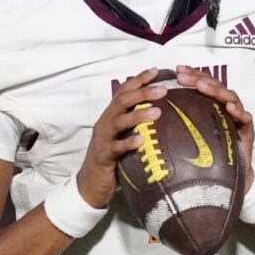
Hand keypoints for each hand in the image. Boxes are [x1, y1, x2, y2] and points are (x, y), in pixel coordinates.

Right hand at [77, 68, 165, 207]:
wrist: (91, 184)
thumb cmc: (113, 159)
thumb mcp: (123, 136)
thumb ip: (136, 124)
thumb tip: (162, 112)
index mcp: (111, 115)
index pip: (124, 90)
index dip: (139, 79)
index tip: (157, 70)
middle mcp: (106, 122)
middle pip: (123, 100)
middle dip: (143, 92)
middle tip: (163, 90)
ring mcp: (103, 138)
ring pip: (119, 120)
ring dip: (139, 115)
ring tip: (157, 112)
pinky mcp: (104, 156)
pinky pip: (116, 147)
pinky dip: (128, 142)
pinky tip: (141, 141)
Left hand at [174, 65, 254, 192]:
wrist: (227, 180)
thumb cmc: (206, 158)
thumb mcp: (189, 137)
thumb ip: (179, 123)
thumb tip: (153, 113)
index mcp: (212, 107)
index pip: (203, 84)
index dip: (192, 75)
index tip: (177, 70)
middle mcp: (225, 108)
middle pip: (215, 87)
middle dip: (199, 79)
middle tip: (183, 76)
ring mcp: (238, 118)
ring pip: (230, 97)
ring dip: (216, 91)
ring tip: (202, 87)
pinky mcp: (248, 130)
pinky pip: (245, 117)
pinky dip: (238, 111)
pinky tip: (230, 108)